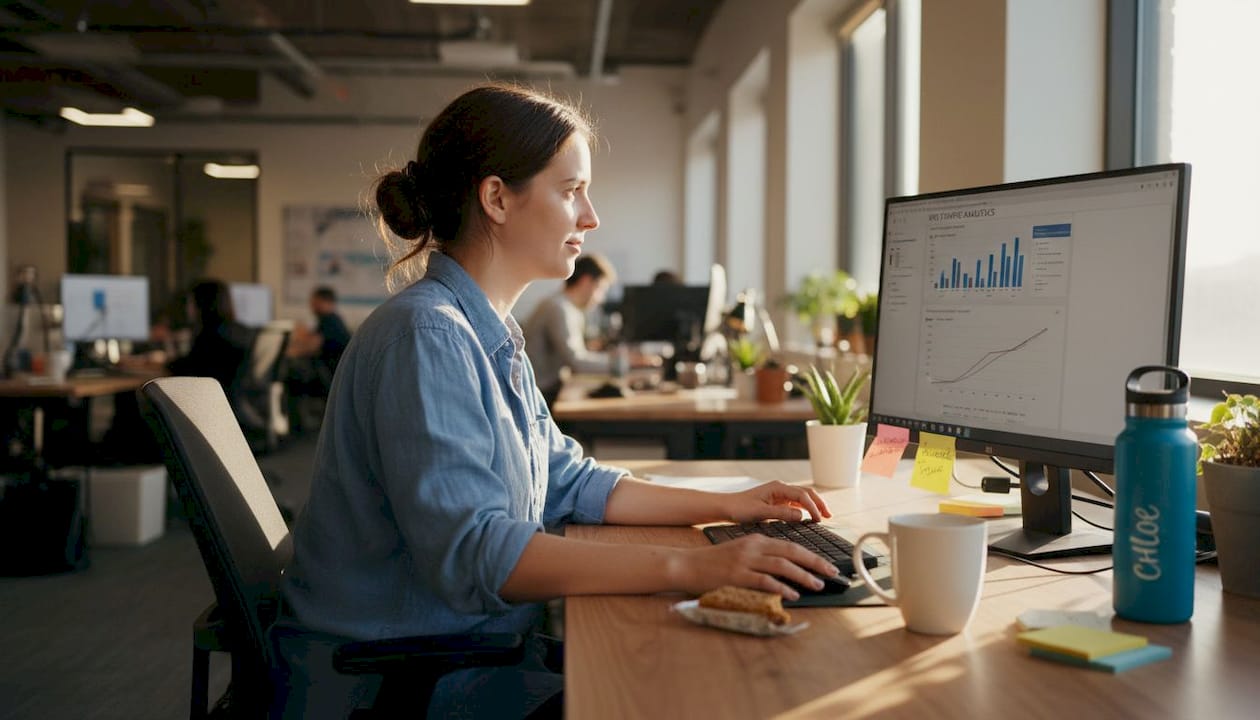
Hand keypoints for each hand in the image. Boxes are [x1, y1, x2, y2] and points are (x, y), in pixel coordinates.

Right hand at [673, 535, 839, 599]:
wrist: (686, 565)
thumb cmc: (713, 563)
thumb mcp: (740, 553)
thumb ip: (761, 558)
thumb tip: (786, 571)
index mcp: (756, 539)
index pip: (791, 545)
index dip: (811, 555)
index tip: (826, 565)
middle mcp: (753, 546)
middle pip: (792, 551)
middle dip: (815, 562)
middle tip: (832, 573)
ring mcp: (745, 560)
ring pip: (782, 565)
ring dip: (803, 575)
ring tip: (817, 584)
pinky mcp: (737, 575)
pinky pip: (764, 581)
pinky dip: (781, 587)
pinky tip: (792, 595)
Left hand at [721, 481, 830, 523]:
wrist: (726, 507)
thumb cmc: (739, 508)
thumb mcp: (760, 513)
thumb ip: (781, 514)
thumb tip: (801, 516)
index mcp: (777, 487)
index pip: (802, 495)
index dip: (813, 507)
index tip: (819, 520)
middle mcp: (780, 488)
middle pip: (807, 493)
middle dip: (819, 503)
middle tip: (829, 516)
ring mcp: (779, 495)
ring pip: (803, 498)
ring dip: (814, 506)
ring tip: (824, 516)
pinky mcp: (777, 502)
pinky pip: (795, 504)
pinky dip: (805, 509)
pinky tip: (809, 518)